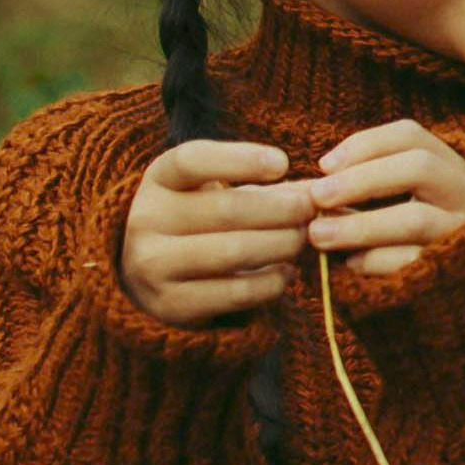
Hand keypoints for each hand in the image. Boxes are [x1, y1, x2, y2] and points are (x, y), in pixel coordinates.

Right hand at [119, 139, 313, 324]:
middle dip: (281, 210)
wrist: (151, 274)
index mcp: (158, 180)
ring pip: (233, 252)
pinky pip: (236, 291)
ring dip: (281, 244)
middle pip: (225, 209)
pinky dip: (272, 281)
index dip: (240, 160)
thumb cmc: (199, 220)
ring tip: (302, 239)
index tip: (283, 164)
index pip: (192, 160)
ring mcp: (153, 265)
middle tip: (309, 211)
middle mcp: (146, 219)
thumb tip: (318, 190)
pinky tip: (285, 272)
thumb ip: (265, 186)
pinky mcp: (172, 305)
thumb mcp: (216, 192)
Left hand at [302, 119, 464, 270]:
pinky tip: (350, 262)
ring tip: (318, 234)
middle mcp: (464, 192)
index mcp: (449, 165)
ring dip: (359, 225)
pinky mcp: (453, 268)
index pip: (409, 136)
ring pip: (414, 219)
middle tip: (317, 196)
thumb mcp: (406, 197)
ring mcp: (462, 230)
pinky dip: (375, 261)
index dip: (364, 145)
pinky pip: (411, 262)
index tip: (324, 166)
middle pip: (418, 168)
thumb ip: (370, 182)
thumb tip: (319, 183)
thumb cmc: (416, 230)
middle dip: (361, 180)